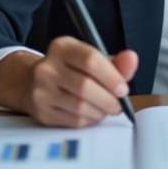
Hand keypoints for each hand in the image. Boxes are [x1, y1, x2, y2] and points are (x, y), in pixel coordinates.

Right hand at [0, 37, 137, 127]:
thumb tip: (132, 58)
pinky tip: (92, 114)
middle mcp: (47, 67)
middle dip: (108, 99)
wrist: (35, 84)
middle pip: (85, 86)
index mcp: (62, 47)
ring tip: (106, 109)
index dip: (111, 76)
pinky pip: (74, 121)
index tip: (122, 88)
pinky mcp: (42, 112)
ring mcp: (41, 91)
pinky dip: (89, 120)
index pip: (90, 59)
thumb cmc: (71, 71)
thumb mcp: (92, 60)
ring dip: (100, 111)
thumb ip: (116, 62)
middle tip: (117, 104)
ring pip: (80, 106)